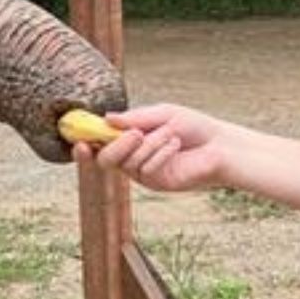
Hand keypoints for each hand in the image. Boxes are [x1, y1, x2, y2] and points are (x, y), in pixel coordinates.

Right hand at [76, 103, 234, 191]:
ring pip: (128, 163)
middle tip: (135, 134)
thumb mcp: (162, 115)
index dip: (85, 143)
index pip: (100, 144)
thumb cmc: (194, 127)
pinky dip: (160, 154)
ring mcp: (144, 174)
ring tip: (172, 136)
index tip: (79, 140)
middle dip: (117, 145)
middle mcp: (133, 158)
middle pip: (106, 160)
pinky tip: (176, 146)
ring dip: (150, 146)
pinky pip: (146, 170)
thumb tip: (107, 119)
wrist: (220, 145)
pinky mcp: (157, 184)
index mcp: (130, 139)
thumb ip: (135, 118)